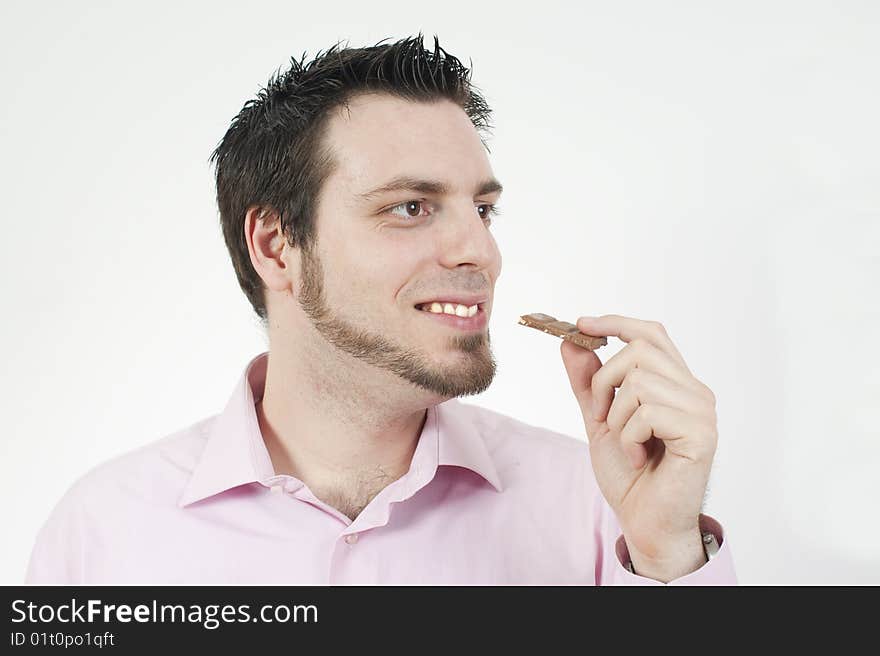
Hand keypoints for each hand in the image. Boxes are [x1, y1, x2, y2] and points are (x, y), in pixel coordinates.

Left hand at [560, 315, 717, 579]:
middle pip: (640, 350)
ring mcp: (702, 411)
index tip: (581, 323)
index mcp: (676, 384)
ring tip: (626, 444)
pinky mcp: (701, 433)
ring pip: (640, 381)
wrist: (644, 521)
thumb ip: (588, 382)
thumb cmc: (629, 474)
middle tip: (601, 416)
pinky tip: (638, 457)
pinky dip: (629, 437)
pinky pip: (648, 412)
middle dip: (605, 381)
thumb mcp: (600, 419)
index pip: (652, 334)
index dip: (617, 322)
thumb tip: (571, 342)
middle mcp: (695, 391)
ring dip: (617, 416)